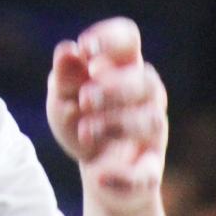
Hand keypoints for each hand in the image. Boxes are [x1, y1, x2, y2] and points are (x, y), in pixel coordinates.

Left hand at [46, 17, 167, 211]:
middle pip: (146, 80)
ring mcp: (152, 134)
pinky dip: (122, 176)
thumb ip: (64, 76)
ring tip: (85, 130)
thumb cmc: (81, 121)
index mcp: (124, 68)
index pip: (128, 39)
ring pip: (150, 120)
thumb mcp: (62, 98)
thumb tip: (67, 51)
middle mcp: (146, 96)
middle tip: (85, 98)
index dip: (110, 38)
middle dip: (114, 88)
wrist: (97, 172)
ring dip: (115, 124)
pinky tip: (97, 175)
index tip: (85, 48)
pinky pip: (146, 173)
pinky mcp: (150, 170)